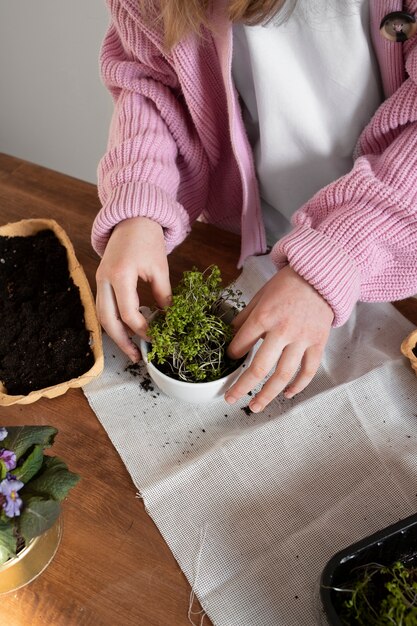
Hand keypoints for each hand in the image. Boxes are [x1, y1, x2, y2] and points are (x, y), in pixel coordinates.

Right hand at [95, 217, 171, 361]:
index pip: (129, 313)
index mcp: (121, 275)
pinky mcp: (100, 280)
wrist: (132, 218)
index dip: (143, 330)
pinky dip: (113, 321)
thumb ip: (163, 295)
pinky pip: (103, 306)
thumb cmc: (147, 240)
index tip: (156, 338)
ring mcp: (98, 279)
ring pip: (101, 315)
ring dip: (115, 334)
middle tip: (136, 357)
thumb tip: (168, 320)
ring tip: (131, 349)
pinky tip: (126, 331)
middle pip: (107, 320)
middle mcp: (104, 279)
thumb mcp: (160, 268)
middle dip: (121, 342)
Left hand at [224, 266, 333, 411]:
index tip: (230, 360)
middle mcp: (283, 330)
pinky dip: (298, 386)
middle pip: (259, 368)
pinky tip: (287, 394)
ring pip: (283, 375)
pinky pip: (308, 371)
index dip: (232, 356)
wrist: (321, 275)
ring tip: (255, 406)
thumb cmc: (288, 284)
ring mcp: (302, 339)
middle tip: (231, 399)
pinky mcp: (318, 343)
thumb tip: (230, 336)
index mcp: (264, 316)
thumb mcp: (260, 296)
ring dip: (267, 394)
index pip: (241, 345)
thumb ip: (245, 318)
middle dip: (242, 387)